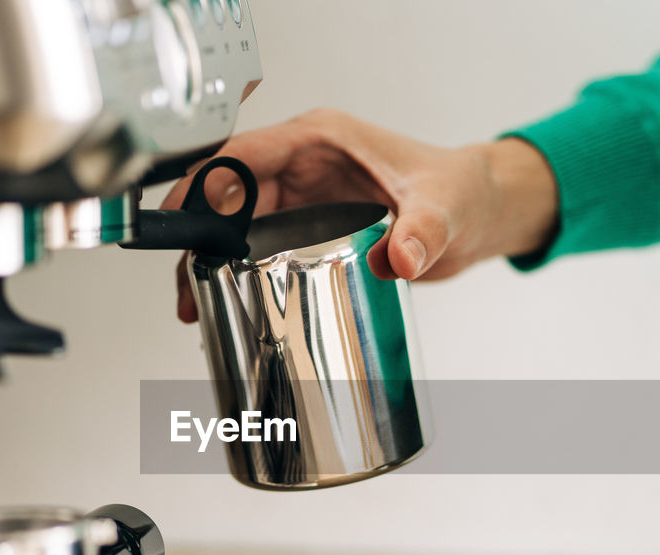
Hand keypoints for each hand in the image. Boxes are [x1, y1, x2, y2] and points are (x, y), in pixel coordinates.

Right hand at [162, 109, 558, 321]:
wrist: (478, 213)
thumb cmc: (461, 188)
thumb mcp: (444, 206)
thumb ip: (423, 230)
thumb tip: (402, 257)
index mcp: (319, 140)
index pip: (242, 156)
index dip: (202, 186)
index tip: (181, 220)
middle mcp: (302, 166)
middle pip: (227, 198)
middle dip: (199, 240)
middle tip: (188, 287)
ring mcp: (303, 199)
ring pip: (236, 227)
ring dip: (213, 263)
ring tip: (198, 308)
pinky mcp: (310, 229)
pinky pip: (260, 248)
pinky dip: (240, 275)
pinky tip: (231, 305)